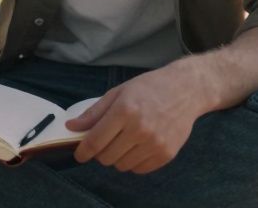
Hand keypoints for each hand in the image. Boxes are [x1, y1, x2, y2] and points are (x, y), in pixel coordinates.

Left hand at [66, 63, 206, 173]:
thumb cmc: (149, 88)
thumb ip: (94, 112)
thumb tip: (71, 127)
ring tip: (123, 142)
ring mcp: (155, 143)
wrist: (186, 90)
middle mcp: (140, 129)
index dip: (83, 151)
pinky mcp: (167, 154)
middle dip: (100, 153)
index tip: (79, 154)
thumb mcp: (118, 92)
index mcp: (124, 110)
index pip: (95, 141)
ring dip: (117, 158)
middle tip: (105, 142)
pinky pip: (139, 169)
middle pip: (106, 157)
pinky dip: (133, 162)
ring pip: (122, 165)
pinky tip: (137, 147)